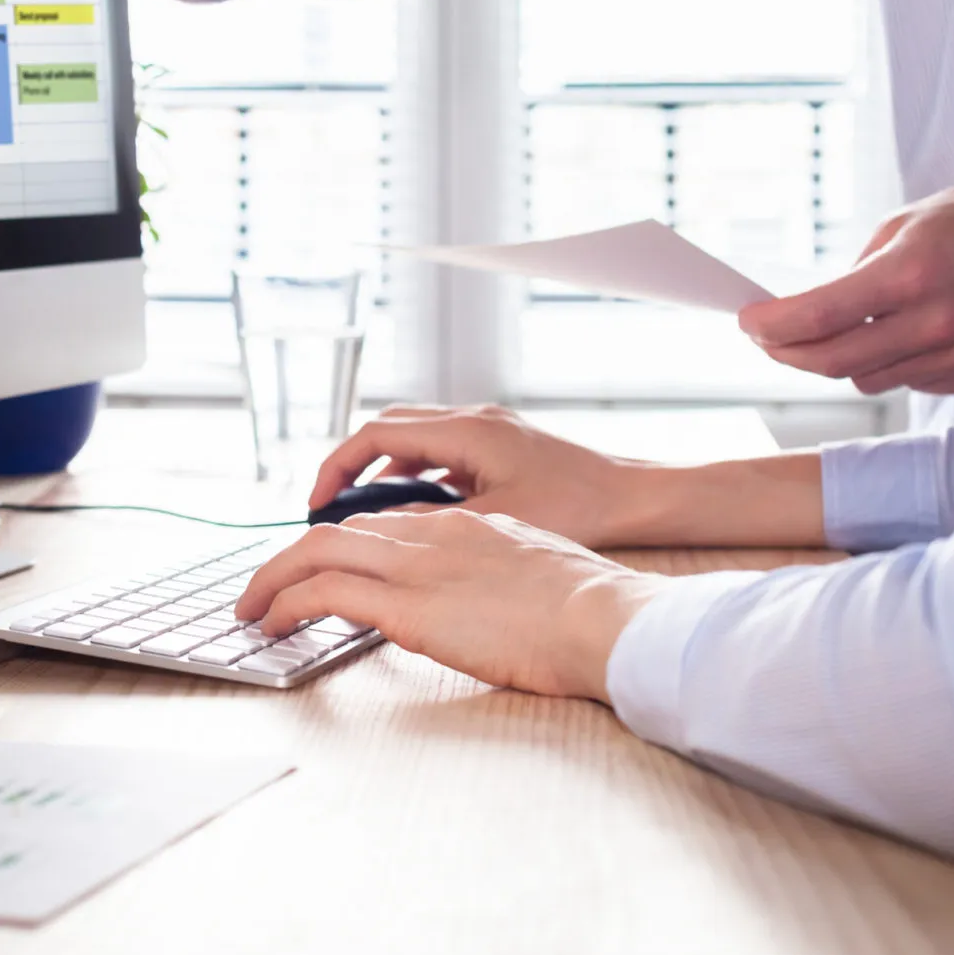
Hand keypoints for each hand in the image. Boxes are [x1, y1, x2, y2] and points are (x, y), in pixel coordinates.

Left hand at [235, 510, 663, 700]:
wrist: (603, 618)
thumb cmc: (589, 610)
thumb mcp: (535, 574)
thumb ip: (496, 576)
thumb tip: (482, 602)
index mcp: (465, 527)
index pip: (383, 524)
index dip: (342, 545)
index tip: (320, 568)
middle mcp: (432, 535)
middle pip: (339, 531)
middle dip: (291, 558)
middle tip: (264, 587)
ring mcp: (417, 565)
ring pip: (316, 552)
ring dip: (274, 579)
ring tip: (251, 610)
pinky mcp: (406, 605)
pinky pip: (323, 593)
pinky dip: (287, 603)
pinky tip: (272, 625)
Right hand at [310, 405, 655, 548]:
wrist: (635, 497)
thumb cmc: (579, 507)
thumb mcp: (494, 522)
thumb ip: (432, 523)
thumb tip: (380, 534)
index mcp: (466, 431)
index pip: (376, 434)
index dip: (338, 468)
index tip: (318, 503)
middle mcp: (473, 419)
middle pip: (389, 429)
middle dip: (352, 466)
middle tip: (330, 508)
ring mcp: (489, 429)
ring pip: (415, 439)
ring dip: (385, 471)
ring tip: (366, 517)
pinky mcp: (502, 446)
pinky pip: (442, 451)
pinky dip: (417, 475)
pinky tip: (418, 512)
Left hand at [739, 171, 953, 395]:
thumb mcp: (903, 225)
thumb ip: (855, 273)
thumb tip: (810, 312)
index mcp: (910, 274)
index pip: (820, 317)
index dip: (772, 326)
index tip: (747, 322)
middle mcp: (934, 322)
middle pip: (833, 362)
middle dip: (787, 353)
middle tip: (767, 339)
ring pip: (867, 378)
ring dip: (838, 359)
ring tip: (833, 331)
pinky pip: (907, 381)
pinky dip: (887, 363)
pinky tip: (894, 336)